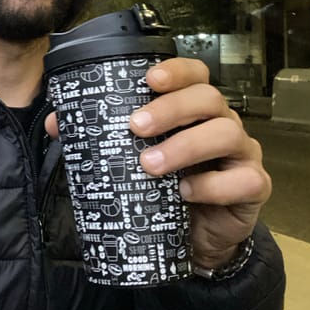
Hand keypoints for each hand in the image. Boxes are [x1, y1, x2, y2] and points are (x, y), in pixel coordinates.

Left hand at [44, 57, 270, 268]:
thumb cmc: (164, 187)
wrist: (196, 238)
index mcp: (194, 110)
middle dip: (171, 108)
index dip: (177, 71)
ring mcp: (242, 153)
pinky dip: (214, 185)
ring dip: (185, 146)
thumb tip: (56, 124)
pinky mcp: (254, 187)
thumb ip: (99, 138)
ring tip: (150, 165)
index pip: (196, 75)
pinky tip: (186, 194)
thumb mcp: (133, 159)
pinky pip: (245, 179)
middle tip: (135, 127)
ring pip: (226, 133)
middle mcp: (222, 123)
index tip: (149, 80)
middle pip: (209, 98)